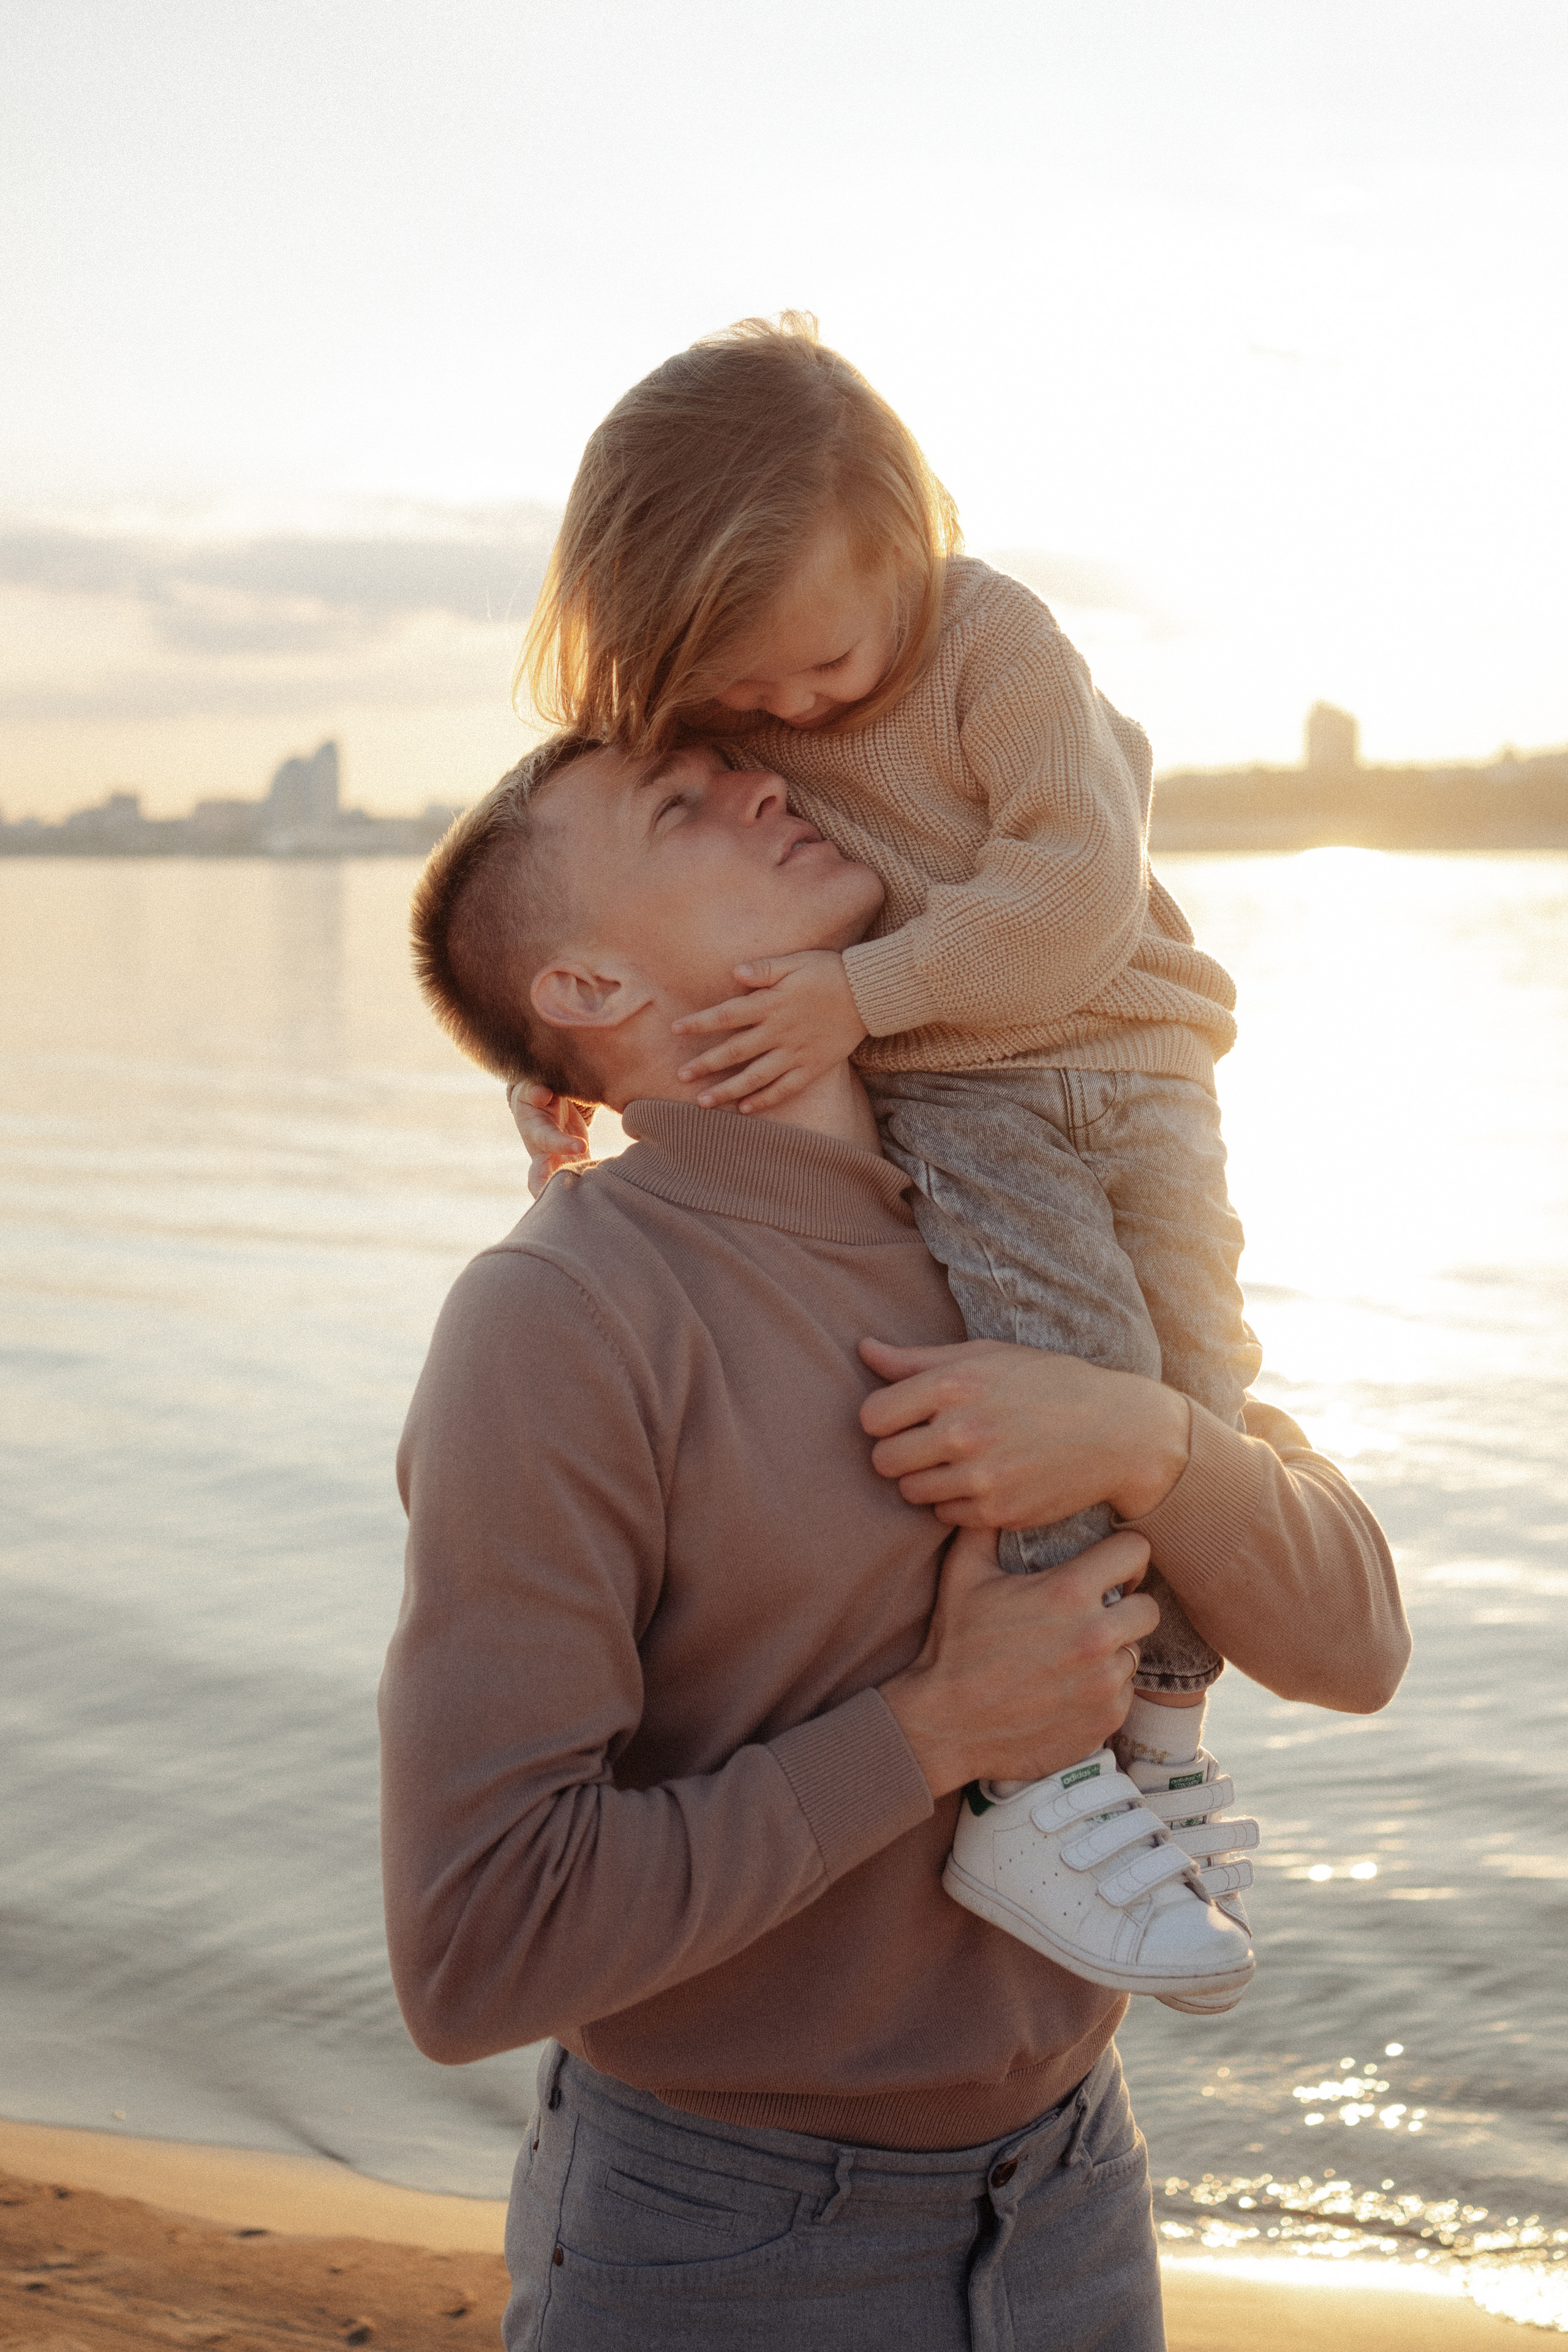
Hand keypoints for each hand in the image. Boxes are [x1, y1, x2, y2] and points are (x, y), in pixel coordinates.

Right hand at [508, 1082, 593, 1201]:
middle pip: (539, 1178)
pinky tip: (606, 1201)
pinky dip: (589, 1192)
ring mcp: (555, 1164)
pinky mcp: (571, 1166)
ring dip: (568, 1198)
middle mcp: (542, 1153)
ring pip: (556, 1187)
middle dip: (546, 1190)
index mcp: (535, 1131)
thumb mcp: (533, 1088)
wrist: (542, 1105)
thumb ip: (535, 1091)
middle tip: (560, 1203)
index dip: (562, 1145)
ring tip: (588, 1213)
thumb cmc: (539, 1093)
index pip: (547, 1140)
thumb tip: (541, 1093)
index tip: (581, 1146)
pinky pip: (578, 1182)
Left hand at [671, 951, 867, 1113]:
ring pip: (755, 1077)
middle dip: (705, 1064)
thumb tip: (735, 972)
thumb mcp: (796, 962)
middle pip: (735, 1051)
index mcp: (771, 1004)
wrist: (869, 994)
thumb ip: (765, 968)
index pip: (727, 1015)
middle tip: (680, 1076)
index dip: (700, 1022)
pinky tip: (744, 1109)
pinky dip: (764, 1100)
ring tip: (703, 1103)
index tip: (676, 1029)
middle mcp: (779, 1032)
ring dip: (727, 1090)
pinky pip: (784, 1088)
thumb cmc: (829, 972)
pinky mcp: (812, 1067)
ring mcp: (795, 1053)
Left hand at [858, 1337, 1190, 1527]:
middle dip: (898, 1452)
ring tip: (957, 1461)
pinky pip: (944, 1517)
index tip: (903, 1417)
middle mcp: (963, 1433)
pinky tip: (982, 1481)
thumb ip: (918, 1359)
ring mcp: (980, 1478)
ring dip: (925, 1480)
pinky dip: (955, 1503)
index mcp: (954, 1385)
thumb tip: (863, 1349)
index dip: (883, 1418)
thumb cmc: (1047, 1383)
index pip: (872, 1417)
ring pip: (910, 1493)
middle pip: (883, 1460)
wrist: (1116, 1432)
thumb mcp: (986, 1356)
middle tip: (927, 1443)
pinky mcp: (997, 1513)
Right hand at [879, 1526, 1157, 1796]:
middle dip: (1127, 1605)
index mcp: (1068, 1593)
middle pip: (1149, 1607)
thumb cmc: (955, 1647)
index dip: (1125, 1553)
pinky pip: (1125, 1692)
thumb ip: (985, 1528)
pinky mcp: (1107, 1719)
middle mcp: (1096, 1636)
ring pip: (1136, 1652)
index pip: (1136, 1551)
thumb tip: (995, 1495)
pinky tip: (1071, 1687)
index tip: (1111, 1565)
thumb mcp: (963, 1576)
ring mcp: (1105, 1682)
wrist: (947, 1725)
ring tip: (1077, 1652)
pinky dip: (1104, 1688)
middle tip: (1099, 1611)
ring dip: (1114, 1650)